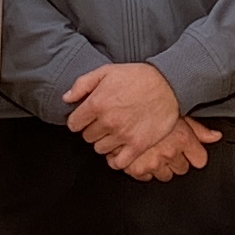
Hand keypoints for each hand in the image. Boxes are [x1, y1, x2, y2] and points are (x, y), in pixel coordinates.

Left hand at [62, 61, 189, 171]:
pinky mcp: (138, 145)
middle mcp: (108, 121)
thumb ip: (82, 84)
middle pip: (87, 137)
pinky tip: (119, 149)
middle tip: (104, 122)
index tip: (86, 118)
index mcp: (97, 103)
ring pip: (100, 149)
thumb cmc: (138, 77)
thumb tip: (66, 98)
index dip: (79, 120)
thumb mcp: (106, 71)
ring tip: (114, 133)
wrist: (168, 84)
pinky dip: (116, 159)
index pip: (74, 124)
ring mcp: (123, 135)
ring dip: (104, 142)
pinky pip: (118, 163)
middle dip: (93, 130)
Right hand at [112, 116, 219, 183]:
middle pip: (182, 169)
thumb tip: (216, 136)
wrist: (117, 106)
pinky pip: (145, 177)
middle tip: (166, 146)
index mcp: (182, 138)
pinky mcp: (135, 169)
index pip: (200, 160)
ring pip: (165, 175)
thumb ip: (198, 128)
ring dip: (160, 165)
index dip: (194, 155)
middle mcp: (169, 152)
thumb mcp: (176, 112)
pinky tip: (141, 156)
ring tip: (153, 150)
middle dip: (176, 159)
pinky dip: (143, 169)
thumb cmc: (147, 105)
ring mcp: (152, 162)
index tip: (189, 151)